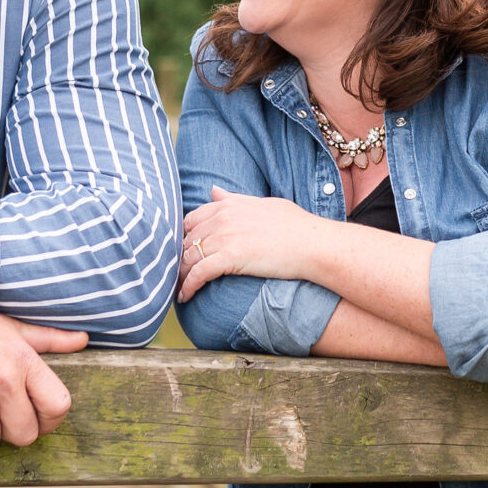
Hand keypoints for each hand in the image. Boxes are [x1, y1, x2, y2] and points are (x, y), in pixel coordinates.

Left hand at [176, 187, 323, 301]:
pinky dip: (188, 287)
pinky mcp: (229, 258)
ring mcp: (224, 237)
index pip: (191, 220)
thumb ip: (234, 199)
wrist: (312, 243)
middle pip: (186, 240)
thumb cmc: (295, 225)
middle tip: (175, 274)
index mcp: (227, 205)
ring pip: (188, 257)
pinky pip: (198, 273)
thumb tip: (213, 190)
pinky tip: (184, 297)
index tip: (184, 252)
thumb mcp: (262, 203)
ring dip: (180, 274)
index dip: (184, 238)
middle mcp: (221, 218)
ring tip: (177, 288)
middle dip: (178, 258)